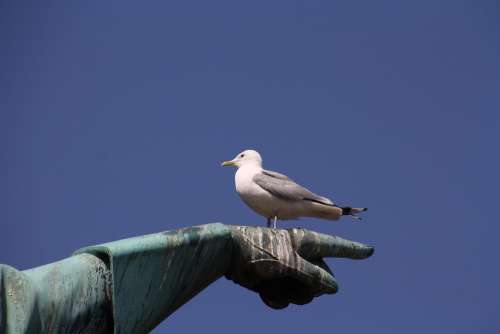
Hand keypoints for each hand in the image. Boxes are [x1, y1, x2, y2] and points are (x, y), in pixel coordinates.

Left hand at [226, 226, 373, 308]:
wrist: (229, 254)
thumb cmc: (259, 249)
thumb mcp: (289, 261)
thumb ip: (313, 275)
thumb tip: (334, 287)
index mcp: (306, 243)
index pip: (336, 247)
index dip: (353, 250)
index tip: (370, 251)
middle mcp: (300, 256)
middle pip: (321, 281)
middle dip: (307, 287)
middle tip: (289, 278)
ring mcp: (288, 270)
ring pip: (303, 294)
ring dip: (289, 294)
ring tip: (273, 282)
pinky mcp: (275, 282)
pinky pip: (286, 299)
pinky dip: (277, 299)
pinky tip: (265, 292)